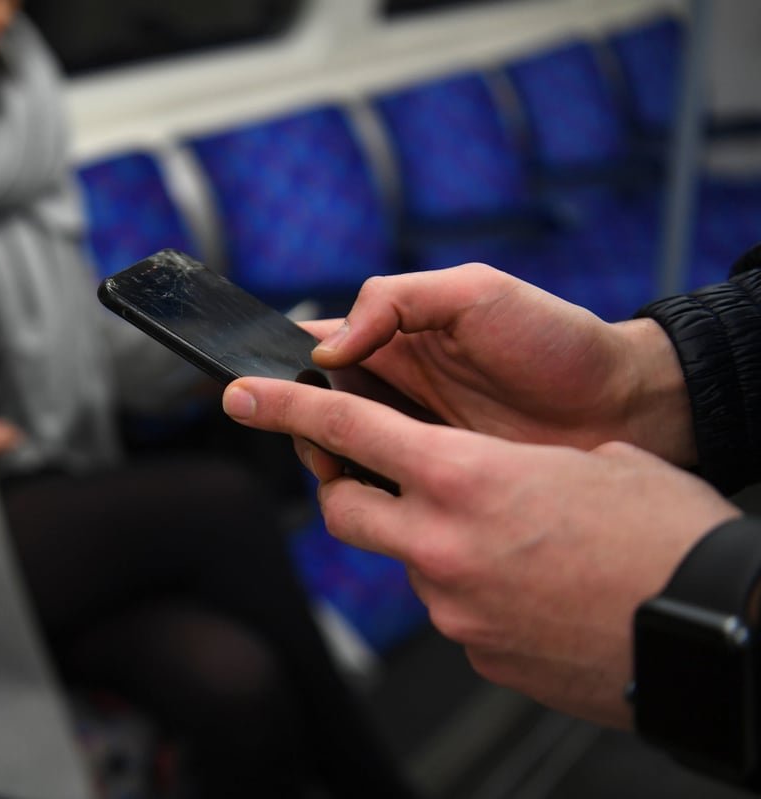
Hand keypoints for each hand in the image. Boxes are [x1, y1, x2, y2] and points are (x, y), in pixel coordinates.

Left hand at [222, 378, 739, 726]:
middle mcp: (442, 544)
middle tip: (377, 477)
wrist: (714, 634)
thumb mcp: (589, 466)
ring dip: (425, 543)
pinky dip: (469, 592)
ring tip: (498, 539)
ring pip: (403, 563)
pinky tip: (525, 586)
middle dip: (347, 488)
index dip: (284, 408)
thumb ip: (512, 462)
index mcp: (466, 479)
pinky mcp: (477, 654)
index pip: (346, 430)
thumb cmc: (667, 537)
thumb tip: (494, 474)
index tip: (240, 397)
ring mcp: (454, 608)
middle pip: (344, 509)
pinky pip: (450, 612)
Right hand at [307, 264, 695, 465]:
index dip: (279, 366)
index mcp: (396, 338)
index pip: (315, 348)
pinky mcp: (437, 480)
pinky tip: (376, 495)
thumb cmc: (556, 339)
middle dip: (298, 422)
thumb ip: (394, 302)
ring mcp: (415, 437)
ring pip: (340, 453)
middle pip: (316, 407)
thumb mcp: (474, 292)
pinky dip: (366, 494)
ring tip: (340, 470)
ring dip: (326, 461)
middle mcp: (396, 389)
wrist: (624, 405)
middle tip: (314, 439)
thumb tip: (328, 349)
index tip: (252, 389)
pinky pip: (383, 488)